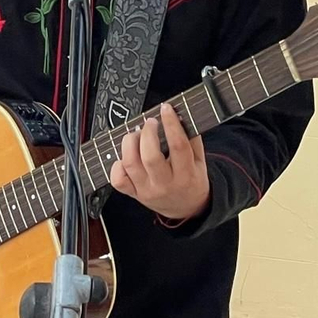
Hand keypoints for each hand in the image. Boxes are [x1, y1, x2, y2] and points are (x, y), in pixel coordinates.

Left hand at [110, 102, 209, 222]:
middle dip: (147, 133)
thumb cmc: (192, 181)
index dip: (171, 124)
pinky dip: (117, 164)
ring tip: (136, 135)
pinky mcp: (134, 194)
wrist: (187, 208)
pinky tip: (125, 156)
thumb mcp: (200, 161)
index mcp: (186, 174)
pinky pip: (118, 180)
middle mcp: (165, 184)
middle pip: (150, 156)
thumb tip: (180, 116)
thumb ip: (192, 140)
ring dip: (130, 143)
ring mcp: (147, 190)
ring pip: (130, 164)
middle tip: (150, 122)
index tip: (166, 109)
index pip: (178, 146)